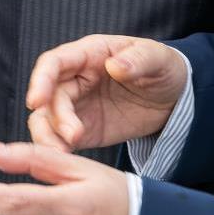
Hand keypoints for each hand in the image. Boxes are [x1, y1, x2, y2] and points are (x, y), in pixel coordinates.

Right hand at [25, 35, 187, 151]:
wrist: (176, 97)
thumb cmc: (164, 67)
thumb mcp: (159, 59)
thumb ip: (139, 60)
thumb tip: (115, 66)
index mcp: (88, 55)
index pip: (53, 63)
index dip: (40, 80)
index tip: (37, 101)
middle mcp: (75, 79)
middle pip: (48, 97)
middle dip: (55, 117)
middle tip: (74, 136)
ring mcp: (77, 105)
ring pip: (46, 119)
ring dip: (48, 136)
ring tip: (62, 153)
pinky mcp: (84, 130)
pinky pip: (62, 139)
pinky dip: (59, 149)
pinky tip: (67, 159)